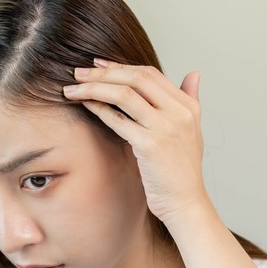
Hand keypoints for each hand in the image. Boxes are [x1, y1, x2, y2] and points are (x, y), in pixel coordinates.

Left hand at [63, 59, 208, 226]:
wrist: (185, 203)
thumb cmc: (182, 170)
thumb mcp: (192, 130)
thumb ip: (190, 99)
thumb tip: (193, 73)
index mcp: (189, 106)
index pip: (150, 73)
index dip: (120, 66)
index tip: (98, 65)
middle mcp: (179, 112)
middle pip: (136, 78)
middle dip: (103, 73)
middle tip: (78, 73)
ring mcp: (165, 127)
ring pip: (124, 94)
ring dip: (94, 88)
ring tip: (73, 88)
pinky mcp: (150, 144)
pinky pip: (117, 119)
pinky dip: (98, 109)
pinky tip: (84, 106)